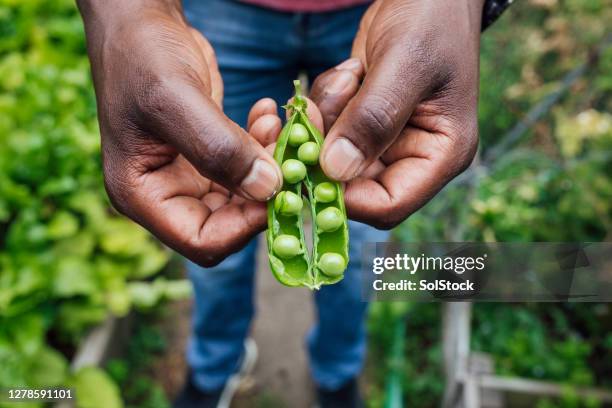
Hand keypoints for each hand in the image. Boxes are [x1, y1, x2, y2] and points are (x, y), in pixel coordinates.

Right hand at [77, 0, 281, 265]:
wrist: (140, 22)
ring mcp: (189, 176)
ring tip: (279, 126)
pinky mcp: (209, 155)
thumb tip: (269, 189)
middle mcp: (166, 194)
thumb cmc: (143, 55)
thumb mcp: (175, 98)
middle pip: (229, 223)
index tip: (282, 191)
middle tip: (293, 158)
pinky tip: (267, 116)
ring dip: (270, 166)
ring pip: (245, 194)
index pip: (202, 240)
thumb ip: (219, 148)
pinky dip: (263, 146)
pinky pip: (247, 166)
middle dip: (265, 193)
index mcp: (143, 195)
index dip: (245, 226)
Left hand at [311, 0, 483, 228]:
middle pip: (352, 184)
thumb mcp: (404, 64)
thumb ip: (372, 118)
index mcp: (441, 154)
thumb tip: (335, 170)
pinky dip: (324, 104)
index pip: (388, 204)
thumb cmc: (431, 19)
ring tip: (351, 75)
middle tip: (311, 111)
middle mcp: (413, 156)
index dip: (345, 196)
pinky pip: (327, 130)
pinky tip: (350, 72)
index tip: (309, 164)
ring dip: (326, 118)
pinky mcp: (363, 122)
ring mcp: (386, 140)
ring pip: (332, 156)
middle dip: (325, 148)